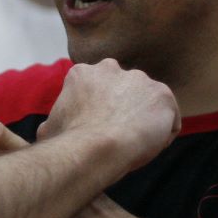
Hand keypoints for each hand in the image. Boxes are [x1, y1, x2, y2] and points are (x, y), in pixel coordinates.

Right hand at [41, 60, 178, 171]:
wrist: (97, 148)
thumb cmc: (69, 142)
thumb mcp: (49, 128)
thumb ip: (56, 120)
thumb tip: (49, 128)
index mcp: (83, 73)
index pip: (98, 89)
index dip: (99, 110)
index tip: (99, 128)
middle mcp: (111, 68)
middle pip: (123, 90)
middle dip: (123, 108)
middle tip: (118, 134)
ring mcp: (140, 79)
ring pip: (146, 103)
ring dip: (144, 120)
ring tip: (135, 143)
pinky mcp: (163, 95)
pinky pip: (168, 119)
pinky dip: (163, 134)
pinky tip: (149, 146)